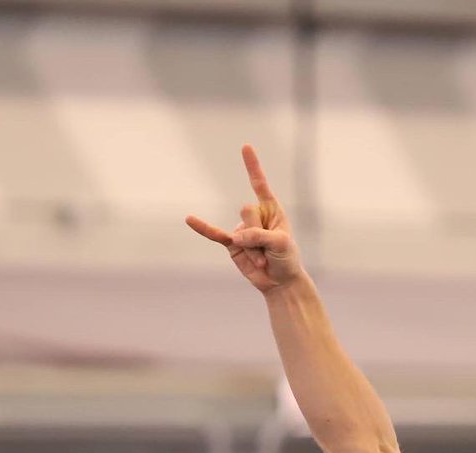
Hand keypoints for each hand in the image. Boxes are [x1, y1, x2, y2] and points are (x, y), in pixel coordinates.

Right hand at [186, 145, 302, 292]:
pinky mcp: (232, 244)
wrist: (280, 282)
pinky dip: (203, 228)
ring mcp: (242, 229)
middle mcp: (255, 216)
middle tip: (269, 251)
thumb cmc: (286, 259)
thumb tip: (236, 237)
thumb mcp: (281, 244)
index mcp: (271, 210)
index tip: (246, 147)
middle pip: (247, 211)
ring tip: (263, 260)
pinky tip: (189, 219)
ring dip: (253, 251)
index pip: (260, 185)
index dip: (253, 167)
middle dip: (259, 234)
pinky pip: (215, 234)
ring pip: (240, 232)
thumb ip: (259, 235)